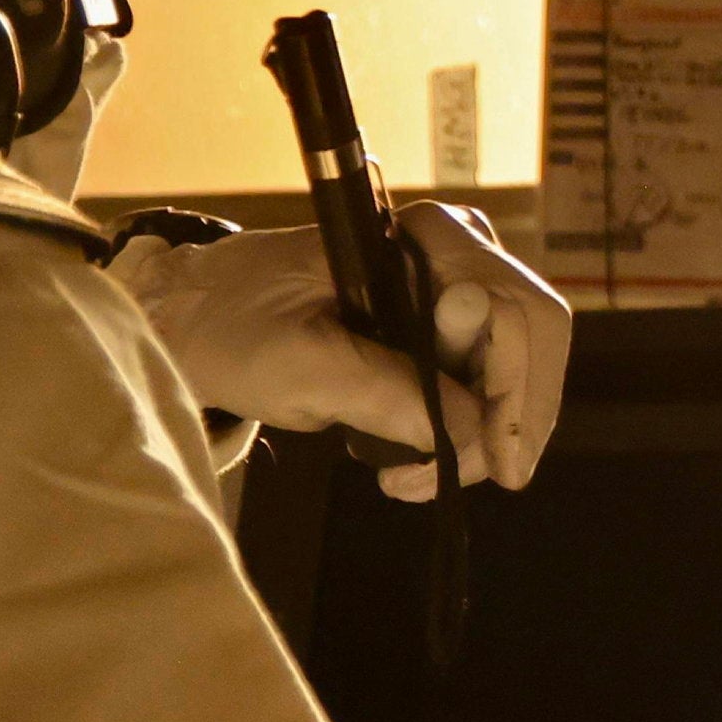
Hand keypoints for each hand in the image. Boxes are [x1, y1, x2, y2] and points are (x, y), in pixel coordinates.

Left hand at [108, 206, 571, 495]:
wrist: (191, 317)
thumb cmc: (233, 327)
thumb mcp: (302, 367)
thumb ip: (391, 394)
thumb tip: (476, 436)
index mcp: (427, 240)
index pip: (517, 313)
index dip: (521, 392)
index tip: (500, 463)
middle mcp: (457, 252)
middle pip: (530, 341)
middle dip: (507, 421)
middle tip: (466, 482)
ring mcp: (452, 286)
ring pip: (512, 366)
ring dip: (483, 433)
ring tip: (415, 480)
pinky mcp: (438, 321)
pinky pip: (482, 375)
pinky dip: (464, 426)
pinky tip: (419, 458)